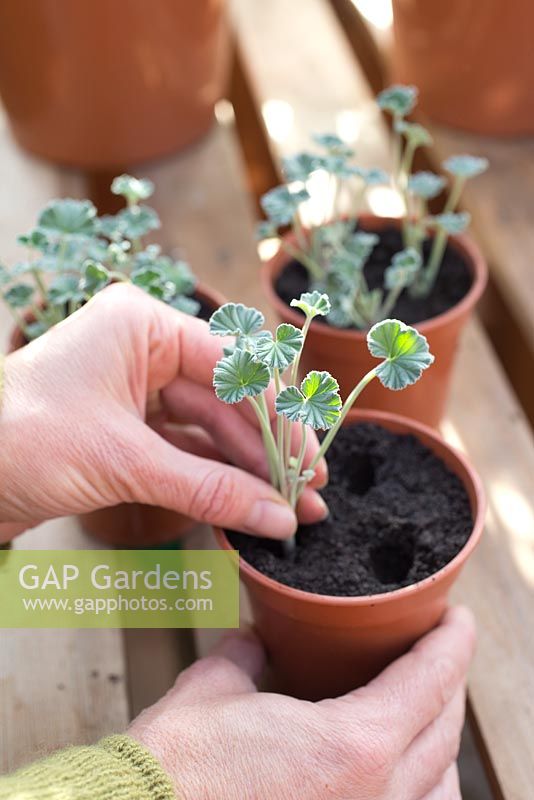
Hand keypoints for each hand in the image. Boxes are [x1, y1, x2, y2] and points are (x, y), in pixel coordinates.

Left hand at [0, 284, 326, 541]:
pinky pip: (182, 449)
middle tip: (306, 494)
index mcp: (141, 325)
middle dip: (266, 452)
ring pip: (207, 428)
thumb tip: (278, 518)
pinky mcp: (123, 428)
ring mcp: (133, 388)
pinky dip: (212, 478)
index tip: (308, 459)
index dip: (277, 415)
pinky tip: (244, 504)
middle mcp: (141, 348)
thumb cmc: (17, 442)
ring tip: (285, 509)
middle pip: (225, 399)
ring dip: (245, 470)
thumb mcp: (124, 463)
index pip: (232, 364)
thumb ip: (209, 489)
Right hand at [130, 606, 474, 799]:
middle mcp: (375, 798)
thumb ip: (243, 654)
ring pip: (438, 785)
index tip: (458, 618)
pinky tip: (407, 774)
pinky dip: (421, 788)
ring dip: (440, 740)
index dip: (451, 643)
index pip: (429, 682)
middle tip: (440, 649)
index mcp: (352, 746)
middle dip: (449, 681)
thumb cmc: (177, 767)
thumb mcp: (213, 687)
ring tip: (428, 707)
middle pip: (442, 730)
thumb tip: (252, 638)